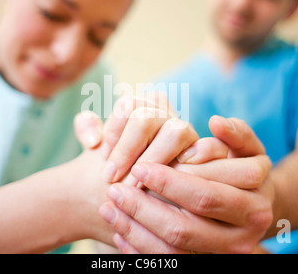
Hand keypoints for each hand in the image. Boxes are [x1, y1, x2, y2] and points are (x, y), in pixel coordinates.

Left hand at [74, 93, 198, 183]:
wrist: (139, 191)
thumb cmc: (118, 167)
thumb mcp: (98, 146)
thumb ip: (87, 128)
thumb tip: (92, 138)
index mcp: (142, 106)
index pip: (128, 105)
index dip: (113, 133)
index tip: (103, 159)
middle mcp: (166, 114)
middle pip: (147, 118)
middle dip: (127, 149)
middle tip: (111, 177)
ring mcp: (188, 132)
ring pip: (176, 132)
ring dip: (154, 159)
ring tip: (137, 186)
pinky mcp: (207, 150)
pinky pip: (209, 148)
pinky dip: (198, 157)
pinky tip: (176, 177)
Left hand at [99, 116, 274, 253]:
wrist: (250, 207)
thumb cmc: (242, 170)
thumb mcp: (247, 150)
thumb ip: (236, 134)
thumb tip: (215, 122)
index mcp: (254, 202)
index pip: (205, 192)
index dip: (168, 181)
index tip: (138, 166)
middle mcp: (244, 234)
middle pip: (186, 225)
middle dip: (145, 207)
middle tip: (116, 188)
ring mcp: (225, 253)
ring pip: (174, 247)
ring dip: (137, 228)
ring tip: (109, 207)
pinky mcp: (207, 263)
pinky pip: (170, 262)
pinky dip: (141, 248)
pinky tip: (120, 229)